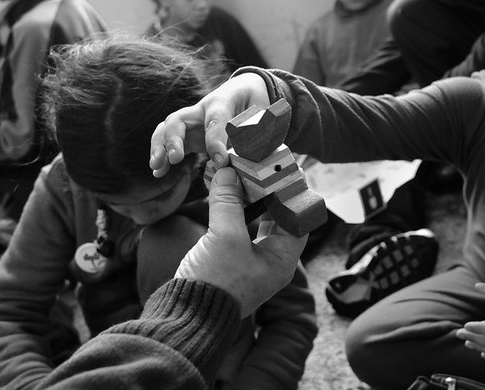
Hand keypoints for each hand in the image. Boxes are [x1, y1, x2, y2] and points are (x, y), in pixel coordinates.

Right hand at [149, 72, 269, 177]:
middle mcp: (201, 110)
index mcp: (223, 101)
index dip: (215, 140)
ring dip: (160, 148)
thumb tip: (256, 157)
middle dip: (174, 139)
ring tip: (156, 166)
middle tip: (175, 158)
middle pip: (179, 120)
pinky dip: (163, 157)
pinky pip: (170, 143)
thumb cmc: (253, 101)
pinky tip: (158, 173)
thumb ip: (257, 132)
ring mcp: (191, 122)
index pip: (215, 120)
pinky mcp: (188, 134)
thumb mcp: (262, 112)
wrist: (243, 90)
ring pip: (168, 129)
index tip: (221, 161)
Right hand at [175, 167, 306, 317]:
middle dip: (268, 191)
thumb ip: (228, 202)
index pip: (298, 217)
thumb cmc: (214, 283)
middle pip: (278, 217)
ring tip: (242, 173)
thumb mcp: (224, 237)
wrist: (186, 316)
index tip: (284, 169)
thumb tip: (228, 172)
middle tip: (262, 167)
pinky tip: (226, 192)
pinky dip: (234, 209)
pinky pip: (239, 227)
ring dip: (249, 197)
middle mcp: (271, 260)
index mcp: (282, 259)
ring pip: (257, 220)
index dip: (291, 191)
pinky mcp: (232, 259)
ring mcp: (251, 261)